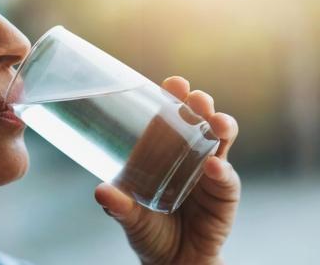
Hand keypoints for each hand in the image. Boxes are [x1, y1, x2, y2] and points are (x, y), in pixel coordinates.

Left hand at [95, 76, 239, 264]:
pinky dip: (222, 172)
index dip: (173, 97)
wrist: (174, 261)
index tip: (173, 82)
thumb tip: (101, 191)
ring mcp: (210, 172)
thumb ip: (117, 206)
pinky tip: (215, 168)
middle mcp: (189, 154)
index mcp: (163, 151)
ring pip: (220, 141)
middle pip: (199, 120)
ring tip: (216, 123)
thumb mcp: (129, 216)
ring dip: (220, 128)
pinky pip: (227, 179)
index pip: (170, 116)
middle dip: (200, 105)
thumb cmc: (148, 230)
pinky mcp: (224, 194)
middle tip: (196, 98)